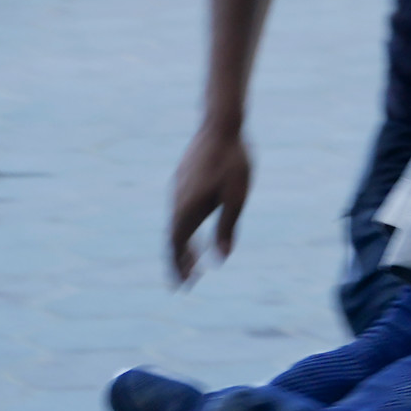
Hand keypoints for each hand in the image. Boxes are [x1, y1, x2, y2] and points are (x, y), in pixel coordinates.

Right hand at [169, 121, 252, 283]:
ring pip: (176, 224)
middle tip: (187, 283)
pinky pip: (179, 211)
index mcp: (186, 208)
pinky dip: (185, 227)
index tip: (183, 286)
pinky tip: (194, 231)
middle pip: (174, 238)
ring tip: (194, 263)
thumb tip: (221, 258)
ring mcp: (177, 189)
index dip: (179, 267)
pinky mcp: (182, 180)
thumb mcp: (236, 197)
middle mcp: (176, 200)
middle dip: (180, 262)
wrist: (222, 124)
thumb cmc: (234, 161)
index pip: (177, 246)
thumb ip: (227, 228)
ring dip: (184, 246)